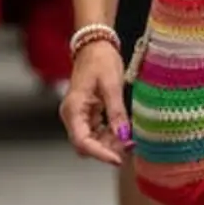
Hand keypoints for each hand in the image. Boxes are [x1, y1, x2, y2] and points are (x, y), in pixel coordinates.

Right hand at [60, 39, 130, 165]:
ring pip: (93, 140)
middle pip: (87, 145)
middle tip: (130, 146)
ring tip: (131, 139)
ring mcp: (80, 116)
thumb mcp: (111, 85)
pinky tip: (125, 131)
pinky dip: (111, 134)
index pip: (82, 142)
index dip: (100, 154)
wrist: (95, 45)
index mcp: (73, 109)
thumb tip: (124, 135)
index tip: (118, 159)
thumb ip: (116, 112)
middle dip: (108, 149)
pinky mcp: (88, 114)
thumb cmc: (100, 60)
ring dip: (111, 143)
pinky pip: (98, 131)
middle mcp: (73, 116)